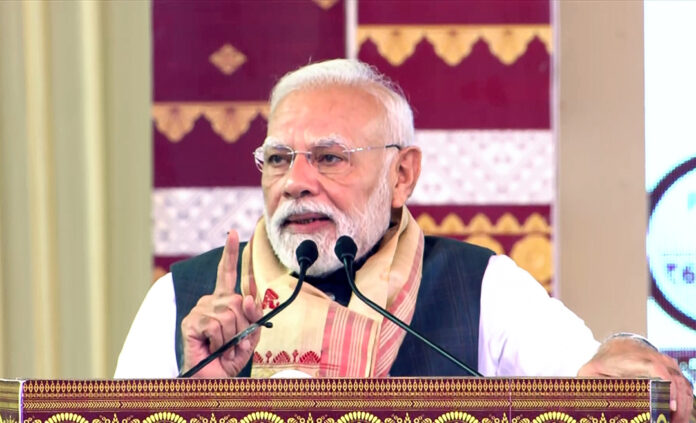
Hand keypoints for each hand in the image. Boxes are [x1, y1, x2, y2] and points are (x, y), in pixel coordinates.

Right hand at [180, 230, 262, 377]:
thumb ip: (254, 316)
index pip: (227, 273)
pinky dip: (220, 341)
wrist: (210, 380)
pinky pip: (217, 325)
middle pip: (239, 301)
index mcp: (223, 302)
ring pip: (230, 314)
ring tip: (221, 346)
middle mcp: (209, 302)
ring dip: (231, 336)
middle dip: (243, 325)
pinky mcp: (190, 322)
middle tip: (233, 342)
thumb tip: (248, 296)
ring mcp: (198, 310)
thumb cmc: (227, 359)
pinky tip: (210, 346)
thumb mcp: (250, 336)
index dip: (230, 254)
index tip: (233, 232)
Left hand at [578, 336, 693, 422]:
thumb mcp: (590, 372)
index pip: (655, 368)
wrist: (619, 347)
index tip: (669, 405)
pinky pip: (686, 388)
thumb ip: (588, 384)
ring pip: (684, 385)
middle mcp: (655, 359)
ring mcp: (667, 365)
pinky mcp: (673, 371)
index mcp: (634, 360)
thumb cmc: (603, 363)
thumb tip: (585, 400)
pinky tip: (678, 419)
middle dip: (679, 406)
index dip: (665, 385)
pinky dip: (686, 404)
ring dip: (685, 408)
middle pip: (675, 381)